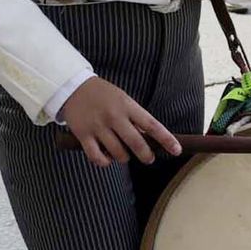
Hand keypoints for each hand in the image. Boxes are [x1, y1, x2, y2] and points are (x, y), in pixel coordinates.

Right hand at [59, 77, 180, 167]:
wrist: (73, 87)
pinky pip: (97, 157)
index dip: (166, 139)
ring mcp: (98, 127)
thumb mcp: (122, 99)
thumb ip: (134, 117)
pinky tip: (106, 158)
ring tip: (123, 154)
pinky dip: (105, 162)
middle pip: (136, 143)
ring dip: (124, 158)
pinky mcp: (83, 135)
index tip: (176, 150)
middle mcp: (114, 116)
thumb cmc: (102, 94)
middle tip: (148, 158)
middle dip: (146, 155)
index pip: (152, 125)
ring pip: (118, 153)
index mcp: (127, 106)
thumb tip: (148, 137)